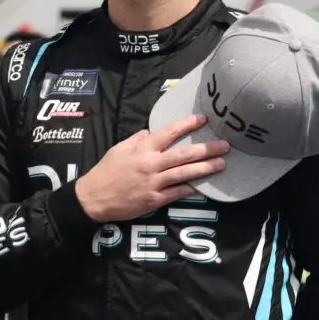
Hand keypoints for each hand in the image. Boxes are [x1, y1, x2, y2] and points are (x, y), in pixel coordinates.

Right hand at [75, 114, 228, 222]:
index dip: (187, 124)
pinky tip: (203, 187)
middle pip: (184, 154)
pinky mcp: (154, 200)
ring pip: (185, 174)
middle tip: (225, 145)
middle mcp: (151, 164)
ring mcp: (154, 183)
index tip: (203, 119)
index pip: (169, 132)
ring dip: (205, 168)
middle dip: (206, 149)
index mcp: (142, 148)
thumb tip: (150, 132)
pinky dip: (191, 189)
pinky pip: (177, 193)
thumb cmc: (106, 171)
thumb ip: (136, 139)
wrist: (93, 198)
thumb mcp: (118, 149)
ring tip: (221, 164)